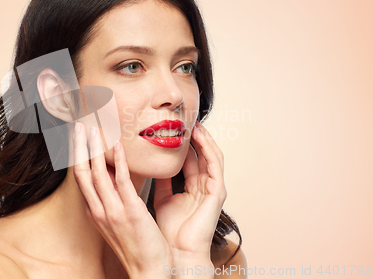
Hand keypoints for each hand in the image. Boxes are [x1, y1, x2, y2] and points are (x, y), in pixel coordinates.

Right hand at [72, 122, 171, 277]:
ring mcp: (113, 211)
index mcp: (97, 213)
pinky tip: (117, 145)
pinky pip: (121, 181)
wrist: (149, 272)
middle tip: (78, 126)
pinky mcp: (131, 211)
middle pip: (82, 173)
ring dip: (93, 149)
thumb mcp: (118, 223)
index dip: (78, 157)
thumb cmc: (137, 247)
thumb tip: (114, 180)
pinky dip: (118, 161)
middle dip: (78, 148)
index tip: (78, 139)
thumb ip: (114, 201)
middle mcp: (99, 211)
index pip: (81, 179)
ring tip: (92, 128)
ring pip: (96, 174)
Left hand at [153, 120, 226, 261]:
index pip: (190, 159)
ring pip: (211, 155)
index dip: (182, 143)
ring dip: (203, 137)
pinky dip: (208, 148)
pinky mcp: (218, 192)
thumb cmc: (169, 231)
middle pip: (202, 154)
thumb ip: (161, 181)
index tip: (172, 128)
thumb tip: (154, 163)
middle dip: (194, 136)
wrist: (176, 253)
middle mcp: (204, 186)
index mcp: (192, 188)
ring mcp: (213, 188)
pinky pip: (215, 164)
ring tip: (193, 122)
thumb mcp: (162, 198)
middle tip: (184, 120)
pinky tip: (199, 135)